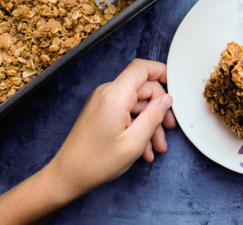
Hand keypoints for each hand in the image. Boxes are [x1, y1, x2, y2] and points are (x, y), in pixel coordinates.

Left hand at [45, 59, 175, 199]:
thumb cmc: (96, 163)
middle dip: (158, 109)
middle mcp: (107, 93)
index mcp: (114, 96)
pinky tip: (143, 148)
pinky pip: (126, 111)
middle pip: (143, 88)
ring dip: (149, 123)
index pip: (141, 68)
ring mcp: (103, 102)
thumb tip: (167, 100)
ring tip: (156, 148)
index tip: (175, 87)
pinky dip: (137, 126)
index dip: (161, 72)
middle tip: (168, 130)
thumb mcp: (134, 143)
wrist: (67, 175)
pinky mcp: (101, 111)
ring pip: (136, 103)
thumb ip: (154, 117)